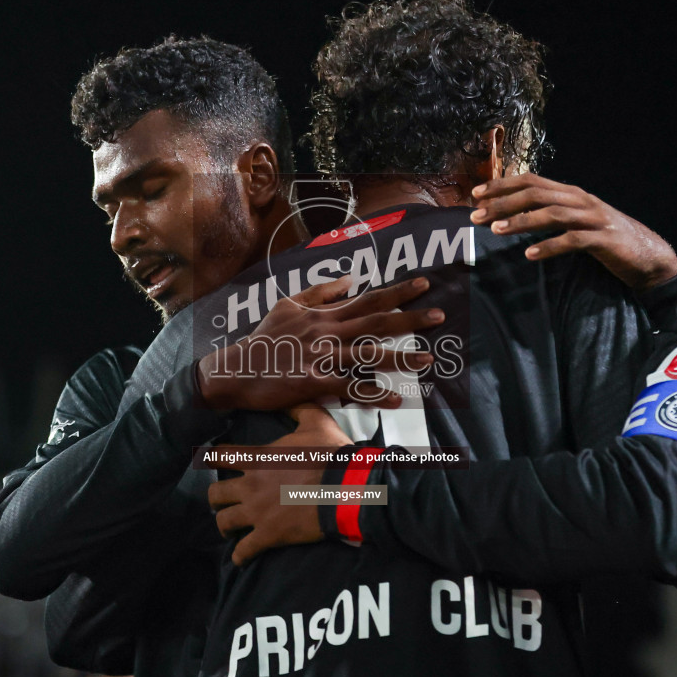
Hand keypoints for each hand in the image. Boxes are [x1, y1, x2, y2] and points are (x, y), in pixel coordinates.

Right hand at [197, 275, 442, 412]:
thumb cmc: (265, 338)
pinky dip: (373, 393)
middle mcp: (327, 332)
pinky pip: (349, 387)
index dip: (397, 291)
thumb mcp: (289, 304)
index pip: (368, 298)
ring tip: (427, 358)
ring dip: (400, 356)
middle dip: (409, 318)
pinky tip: (394, 398)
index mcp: (324, 314)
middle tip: (439, 315)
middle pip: (376, 322)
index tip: (424, 285)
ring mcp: (321, 357)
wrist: (238, 368)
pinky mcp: (314, 382)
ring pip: (367, 354)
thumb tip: (352, 279)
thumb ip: (321, 292)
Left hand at [209, 405, 353, 565]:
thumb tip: (288, 397)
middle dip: (216, 497)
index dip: (211, 459)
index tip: (208, 461)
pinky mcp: (269, 535)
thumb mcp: (317, 421)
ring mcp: (257, 512)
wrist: (347, 488)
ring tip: (229, 528)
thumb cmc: (332, 455)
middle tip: (224, 500)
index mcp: (257, 459)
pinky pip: (244, 550)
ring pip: (224, 522)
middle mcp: (250, 486)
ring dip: (225, 525)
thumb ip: (298, 408)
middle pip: (215, 494)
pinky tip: (241, 558)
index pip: (219, 456)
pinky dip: (240, 555)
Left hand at [470, 174, 676, 289]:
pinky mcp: (604, 240)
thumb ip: (551, 214)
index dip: (502, 185)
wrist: (648, 255)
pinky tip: (530, 255)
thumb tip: (513, 215)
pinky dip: (550, 246)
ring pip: (552, 214)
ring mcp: (593, 218)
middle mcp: (581, 200)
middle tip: (476, 215)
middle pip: (536, 194)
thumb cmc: (606, 239)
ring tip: (496, 231)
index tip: (476, 194)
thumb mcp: (576, 221)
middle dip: (503, 203)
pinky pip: (573, 241)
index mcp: (571, 193)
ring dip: (521, 221)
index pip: (531, 180)